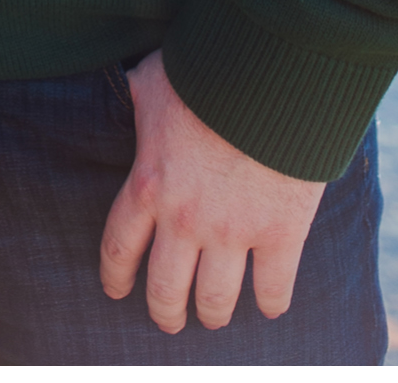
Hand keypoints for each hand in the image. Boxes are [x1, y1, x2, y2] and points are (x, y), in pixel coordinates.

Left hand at [98, 51, 328, 332]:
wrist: (269, 80)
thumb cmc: (202, 76)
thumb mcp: (147, 83)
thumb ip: (132, 99)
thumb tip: (121, 88)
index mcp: (145, 187)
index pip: (118, 248)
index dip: (116, 277)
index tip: (116, 293)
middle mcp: (184, 220)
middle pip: (165, 287)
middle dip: (164, 311)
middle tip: (168, 322)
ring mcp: (233, 231)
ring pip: (215, 297)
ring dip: (212, 314)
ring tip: (212, 320)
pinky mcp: (282, 233)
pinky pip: (274, 286)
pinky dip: (271, 303)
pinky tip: (269, 308)